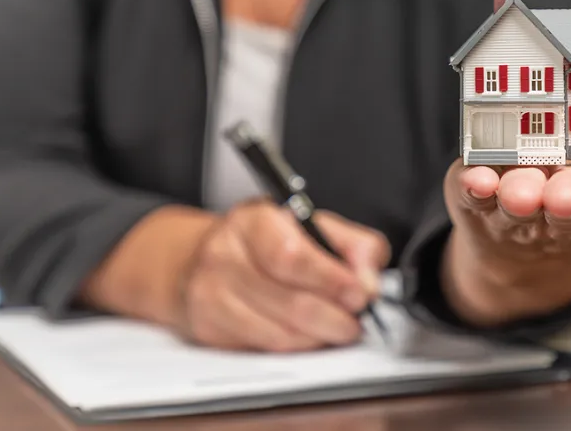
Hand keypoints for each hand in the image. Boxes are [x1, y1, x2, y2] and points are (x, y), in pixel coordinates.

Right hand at [178, 199, 389, 351]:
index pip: (290, 256)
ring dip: (319, 336)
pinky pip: (265, 349)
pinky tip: (307, 334)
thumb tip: (369, 280)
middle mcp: (225, 253)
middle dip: (335, 317)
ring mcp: (211, 293)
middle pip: (290, 302)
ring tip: (335, 326)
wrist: (202, 257)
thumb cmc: (266, 241)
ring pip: (280, 334)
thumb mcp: (312, 225)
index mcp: (254, 220)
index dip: (331, 280)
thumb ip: (353, 245)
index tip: (359, 293)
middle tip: (354, 320)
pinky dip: (297, 346)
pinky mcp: (208, 327)